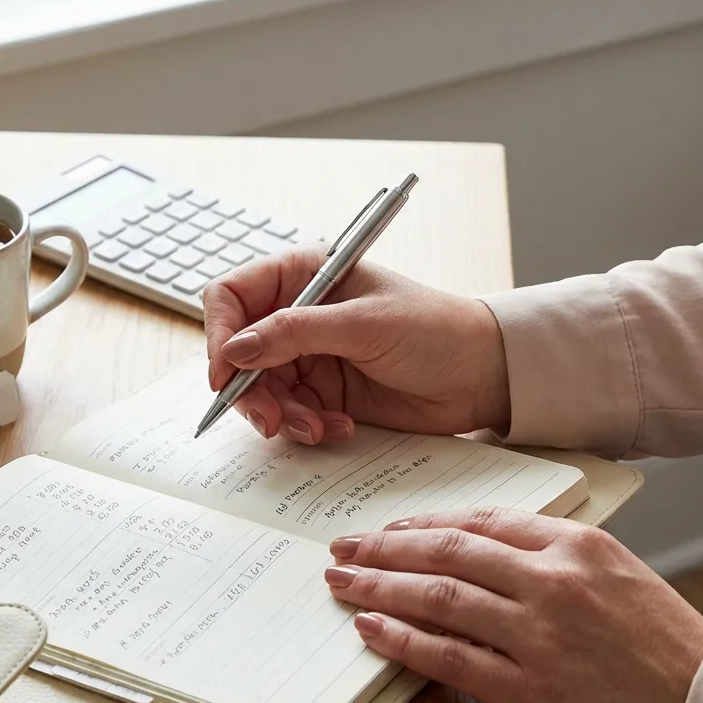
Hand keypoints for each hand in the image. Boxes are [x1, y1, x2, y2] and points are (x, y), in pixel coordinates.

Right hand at [203, 247, 509, 445]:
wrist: (482, 376)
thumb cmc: (434, 330)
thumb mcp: (362, 325)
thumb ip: (293, 333)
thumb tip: (234, 349)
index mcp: (304, 275)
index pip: (233, 297)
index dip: (220, 335)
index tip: (225, 374)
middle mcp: (298, 314)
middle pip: (239, 353)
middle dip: (251, 390)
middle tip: (271, 419)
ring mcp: (308, 356)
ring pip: (261, 390)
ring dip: (282, 415)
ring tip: (316, 427)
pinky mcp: (322, 392)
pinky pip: (290, 414)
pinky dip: (306, 427)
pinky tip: (339, 427)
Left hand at [325, 508, 702, 702]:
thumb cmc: (668, 649)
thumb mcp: (617, 578)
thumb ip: (551, 560)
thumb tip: (481, 555)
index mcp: (578, 547)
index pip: (481, 522)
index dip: (425, 523)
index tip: (390, 528)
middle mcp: (554, 582)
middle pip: (447, 551)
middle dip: (387, 547)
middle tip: (346, 548)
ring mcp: (540, 636)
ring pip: (439, 597)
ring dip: (380, 586)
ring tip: (344, 581)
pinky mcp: (531, 692)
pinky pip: (449, 658)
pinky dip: (403, 640)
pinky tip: (372, 627)